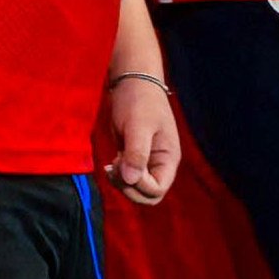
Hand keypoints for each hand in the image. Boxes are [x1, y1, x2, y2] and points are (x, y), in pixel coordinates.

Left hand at [102, 75, 178, 205]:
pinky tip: (110, 163)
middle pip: (148, 196)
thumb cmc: (140, 101)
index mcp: (168, 159)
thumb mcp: (138, 126)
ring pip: (136, 189)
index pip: (157, 189)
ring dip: (121, 184)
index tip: (123, 165)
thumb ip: (136, 153)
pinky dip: (117, 176)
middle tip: (113, 168)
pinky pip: (128, 178)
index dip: (139, 185)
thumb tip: (130, 180)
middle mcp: (160, 164)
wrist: (133, 82)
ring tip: (110, 164)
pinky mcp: (133, 157)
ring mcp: (147, 162)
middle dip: (129, 189)